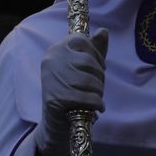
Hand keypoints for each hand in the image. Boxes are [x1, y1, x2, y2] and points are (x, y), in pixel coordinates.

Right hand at [35, 29, 107, 155]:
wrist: (56, 123)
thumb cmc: (71, 91)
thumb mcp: (83, 68)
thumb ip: (94, 50)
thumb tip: (104, 31)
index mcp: (56, 49)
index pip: (83, 41)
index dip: (96, 55)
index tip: (98, 68)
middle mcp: (51, 61)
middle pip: (89, 62)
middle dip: (99, 78)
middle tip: (96, 88)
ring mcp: (52, 79)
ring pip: (91, 81)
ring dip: (99, 94)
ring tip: (95, 99)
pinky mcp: (57, 99)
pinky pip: (89, 98)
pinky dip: (97, 105)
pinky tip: (96, 108)